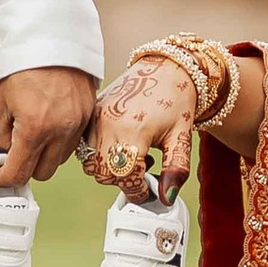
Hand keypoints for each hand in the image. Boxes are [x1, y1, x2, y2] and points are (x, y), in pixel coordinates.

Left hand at [0, 65, 99, 187]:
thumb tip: (5, 156)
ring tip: (34, 133)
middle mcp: (60, 131)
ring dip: (45, 155)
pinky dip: (61, 141)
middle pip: (42, 173)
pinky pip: (74, 142)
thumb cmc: (21, 65)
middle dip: (26, 167)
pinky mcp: (90, 114)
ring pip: (60, 160)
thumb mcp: (0, 101)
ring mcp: (78, 124)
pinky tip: (50, 124)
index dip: (4, 178)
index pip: (19, 173)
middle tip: (15, 152)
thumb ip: (2, 135)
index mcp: (34, 129)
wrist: (51, 36)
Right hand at [81, 57, 200, 198]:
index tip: (148, 192)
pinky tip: (119, 145)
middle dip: (124, 180)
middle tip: (144, 170)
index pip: (125, 178)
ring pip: (91, 163)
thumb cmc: (176, 100)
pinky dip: (98, 154)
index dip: (137, 191)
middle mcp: (110, 124)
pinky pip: (85, 146)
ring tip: (132, 156)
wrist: (166, 68)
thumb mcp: (182, 137)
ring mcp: (97, 118)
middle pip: (105, 174)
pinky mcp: (92, 113)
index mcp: (134, 131)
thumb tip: (167, 198)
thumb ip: (175, 170)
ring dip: (109, 169)